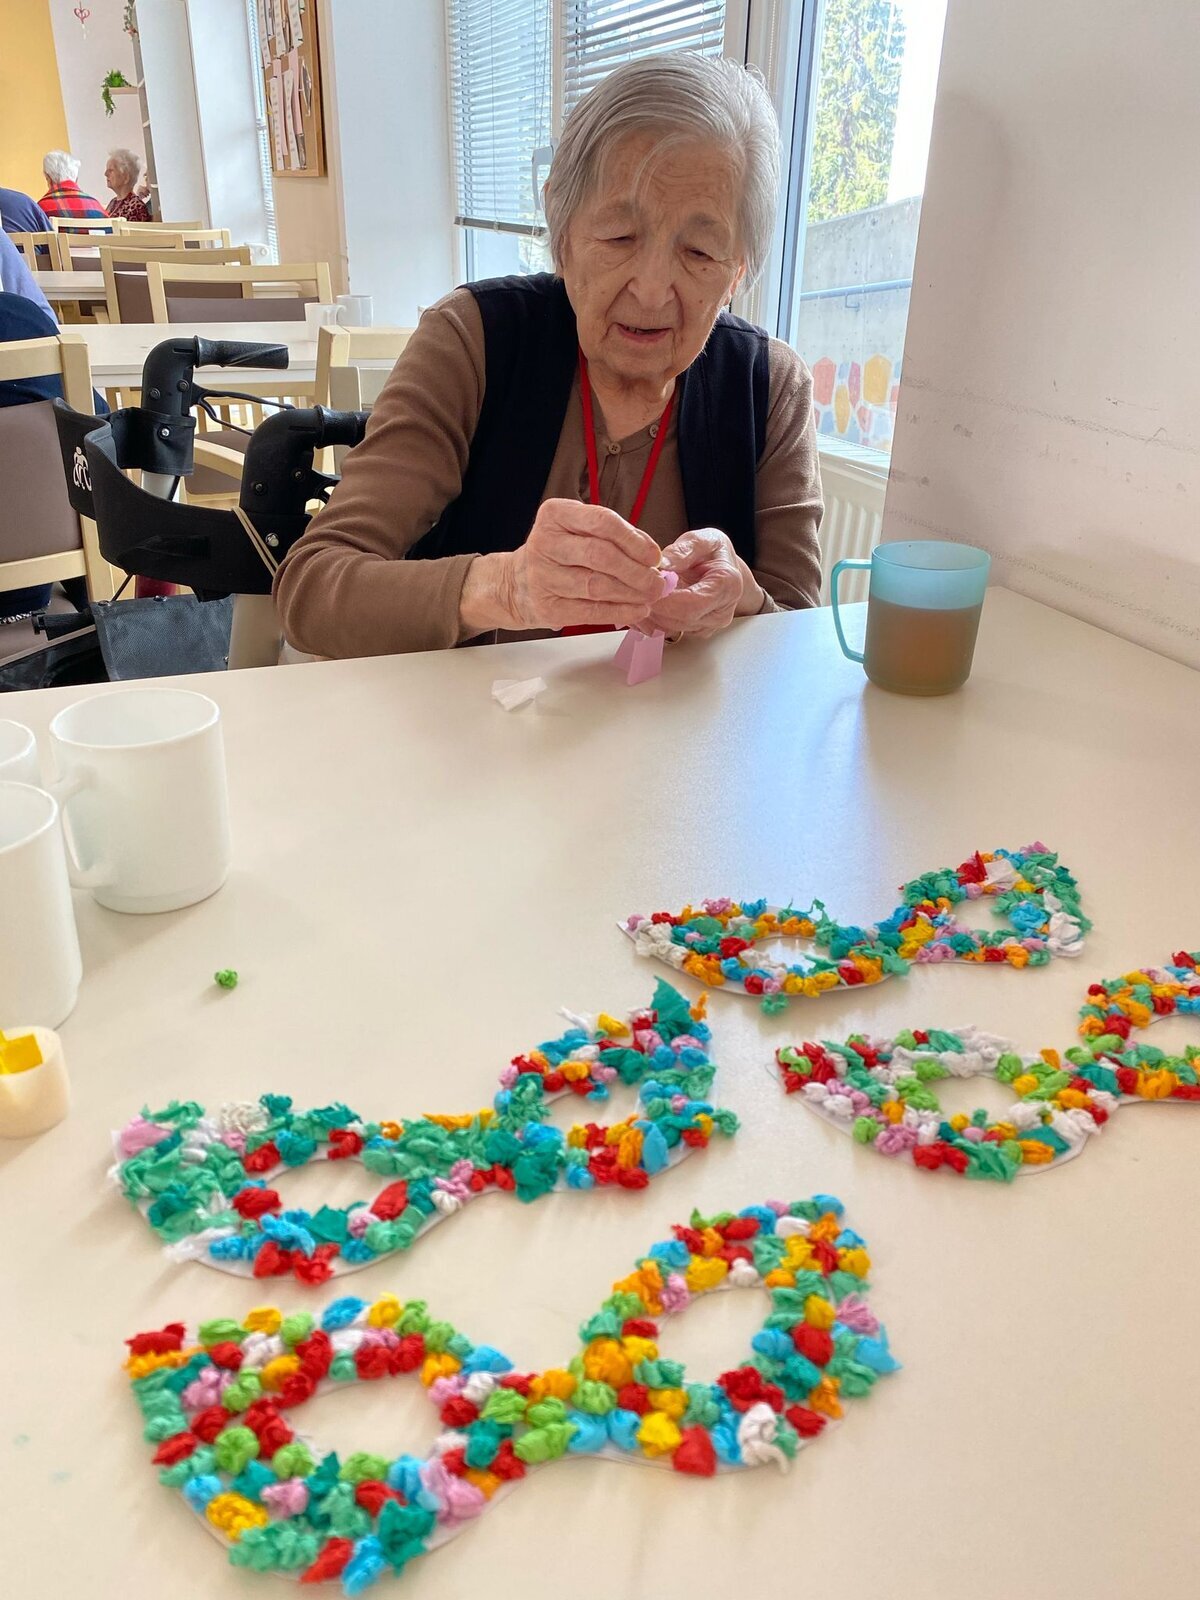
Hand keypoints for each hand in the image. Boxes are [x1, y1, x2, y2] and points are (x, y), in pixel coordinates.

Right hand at [460, 499, 668, 634]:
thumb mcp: (579, 531)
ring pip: (597, 585)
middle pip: (600, 555)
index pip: (601, 522)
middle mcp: (545, 543)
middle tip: (658, 582)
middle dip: (636, 571)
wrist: (516, 584)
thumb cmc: (559, 553)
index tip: (654, 555)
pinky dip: (619, 611)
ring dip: (631, 593)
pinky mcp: (547, 607)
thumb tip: (653, 555)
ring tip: (651, 596)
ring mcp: (542, 576)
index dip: (633, 540)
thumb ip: (615, 536)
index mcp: (556, 515)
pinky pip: (590, 611)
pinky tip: (637, 610)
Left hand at [642, 529, 762, 638]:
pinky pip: (667, 633)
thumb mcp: (701, 540)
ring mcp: (708, 626)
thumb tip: (663, 563)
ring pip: (671, 629)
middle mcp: (721, 612)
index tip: (644, 586)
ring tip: (636, 595)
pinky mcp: (694, 632)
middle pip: (680, 620)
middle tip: (634, 590)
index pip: (692, 604)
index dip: (664, 599)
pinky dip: (650, 620)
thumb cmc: (713, 553)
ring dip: (649, 615)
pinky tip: (641, 604)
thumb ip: (683, 550)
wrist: (722, 568)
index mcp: (727, 586)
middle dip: (654, 607)